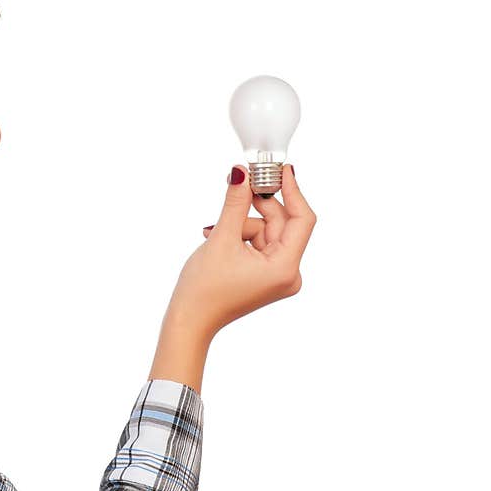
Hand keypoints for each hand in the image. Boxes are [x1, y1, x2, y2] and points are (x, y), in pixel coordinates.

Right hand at [166, 163, 316, 338]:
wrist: (189, 321)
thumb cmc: (204, 289)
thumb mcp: (221, 238)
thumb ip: (236, 202)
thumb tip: (242, 173)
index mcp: (285, 268)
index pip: (301, 219)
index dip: (292, 191)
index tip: (280, 169)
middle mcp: (287, 274)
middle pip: (281, 224)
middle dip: (255, 207)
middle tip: (239, 185)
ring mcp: (277, 276)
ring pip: (266, 232)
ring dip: (241, 224)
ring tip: (214, 232)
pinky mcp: (265, 276)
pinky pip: (259, 244)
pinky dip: (240, 236)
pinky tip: (217, 240)